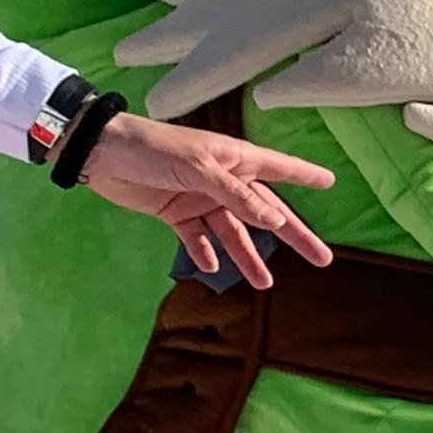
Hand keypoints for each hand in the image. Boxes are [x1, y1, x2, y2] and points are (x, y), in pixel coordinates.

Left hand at [79, 112, 335, 287]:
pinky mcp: (176, 214)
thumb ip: (236, 197)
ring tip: (264, 283)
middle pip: (266, 213)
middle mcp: (224, 181)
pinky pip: (197, 238)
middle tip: (322, 259)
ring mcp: (201, 199)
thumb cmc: (155, 149)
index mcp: (235, 160)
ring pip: (233, 232)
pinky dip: (204, 253)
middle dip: (293, 236)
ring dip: (246, 256)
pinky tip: (211, 268)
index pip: (280, 169)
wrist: (101, 154)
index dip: (305, 176)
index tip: (331, 183)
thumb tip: (274, 224)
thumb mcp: (199, 169)